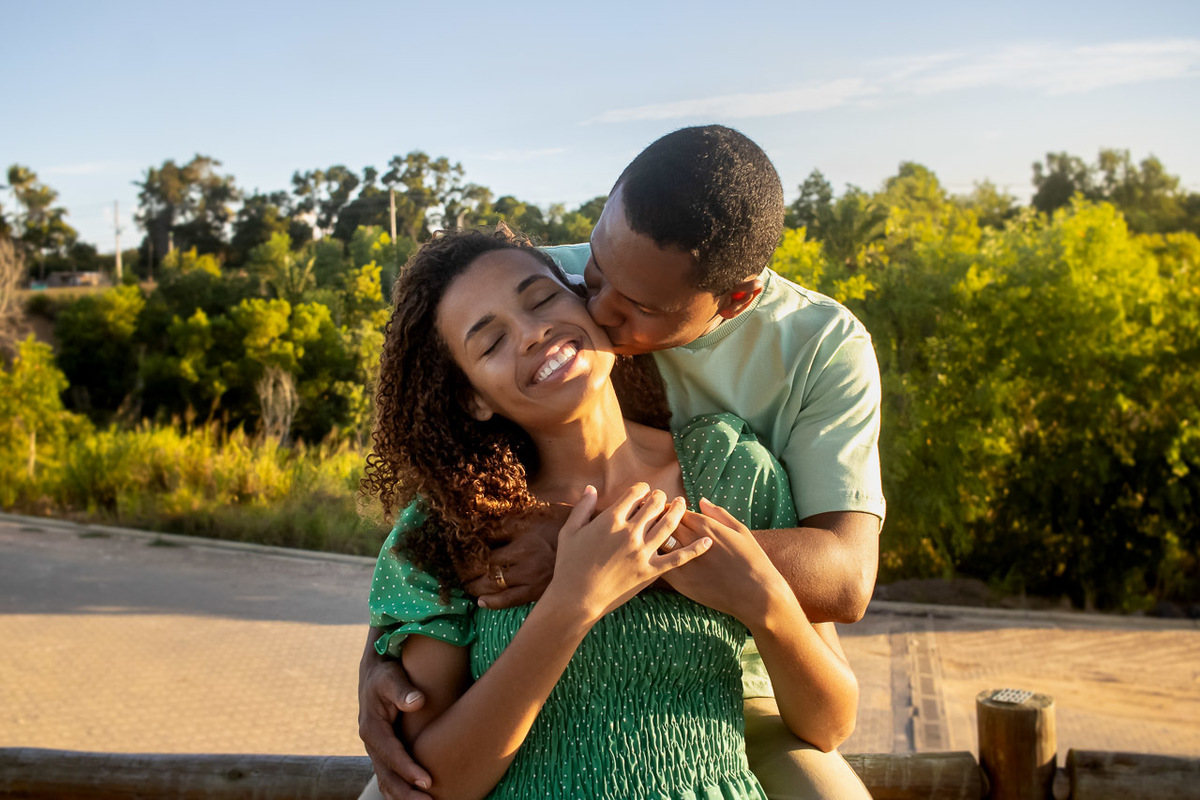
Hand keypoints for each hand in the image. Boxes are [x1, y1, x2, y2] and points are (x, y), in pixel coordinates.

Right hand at [358, 650, 433, 799]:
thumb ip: (403, 689)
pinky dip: (400, 791)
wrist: (375, 674)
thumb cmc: (386, 675)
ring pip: (387, 781)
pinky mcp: (383, 752)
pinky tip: (416, 798)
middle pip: (387, 776)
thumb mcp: (391, 677)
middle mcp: (371, 743)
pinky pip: (389, 777)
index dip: (408, 769)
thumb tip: (418, 701)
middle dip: (407, 793)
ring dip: (404, 796)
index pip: (391, 755)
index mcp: (372, 728)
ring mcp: (376, 750)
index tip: (428, 781)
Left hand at [462, 503, 572, 608]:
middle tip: (458, 567)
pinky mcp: (536, 590)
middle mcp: (523, 550)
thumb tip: (489, 507)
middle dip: (467, 566)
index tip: (460, 542)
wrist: (596, 543)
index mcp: (523, 526)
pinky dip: (491, 602)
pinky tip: (481, 601)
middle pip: (484, 561)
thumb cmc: (566, 523)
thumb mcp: (540, 509)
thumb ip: (517, 510)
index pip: (486, 533)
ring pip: (491, 582)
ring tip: (467, 584)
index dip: (470, 539)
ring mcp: (529, 572)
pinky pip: (508, 599)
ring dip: (474, 585)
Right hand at [544, 483, 711, 624]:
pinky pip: (678, 558)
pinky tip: (708, 542)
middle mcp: (630, 532)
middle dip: (661, 497)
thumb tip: (591, 488)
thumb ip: (582, 507)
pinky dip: (695, 549)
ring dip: (679, 511)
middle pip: (654, 505)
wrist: (576, 599)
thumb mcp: (570, 531)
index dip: (642, 488)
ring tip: (683, 505)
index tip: (644, 491)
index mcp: (610, 519)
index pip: (635, 493)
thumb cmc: (569, 565)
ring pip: (669, 525)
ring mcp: (642, 552)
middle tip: (664, 497)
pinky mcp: (650, 571)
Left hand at [661, 498, 787, 624]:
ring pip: (657, 543)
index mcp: (706, 526)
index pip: (675, 510)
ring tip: (650, 541)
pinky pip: (659, 566)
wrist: (757, 595)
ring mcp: (684, 561)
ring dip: (653, 540)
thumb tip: (700, 500)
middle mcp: (692, 540)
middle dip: (656, 522)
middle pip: (663, 524)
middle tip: (651, 525)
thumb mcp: (740, 530)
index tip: (664, 512)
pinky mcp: (681, 582)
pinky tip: (655, 562)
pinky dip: (655, 561)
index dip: (667, 510)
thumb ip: (717, 513)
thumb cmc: (752, 560)